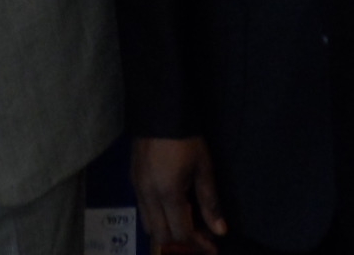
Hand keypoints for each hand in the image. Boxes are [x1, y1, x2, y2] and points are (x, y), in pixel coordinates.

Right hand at [133, 136, 227, 253]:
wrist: (159, 111)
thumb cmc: (187, 140)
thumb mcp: (203, 169)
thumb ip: (210, 202)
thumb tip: (219, 231)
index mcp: (168, 194)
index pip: (181, 233)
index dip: (198, 244)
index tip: (213, 246)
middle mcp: (148, 196)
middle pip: (161, 235)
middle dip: (182, 243)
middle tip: (201, 239)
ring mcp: (137, 189)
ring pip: (149, 225)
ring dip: (168, 232)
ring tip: (187, 226)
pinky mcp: (133, 181)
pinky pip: (143, 211)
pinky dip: (158, 219)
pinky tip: (172, 211)